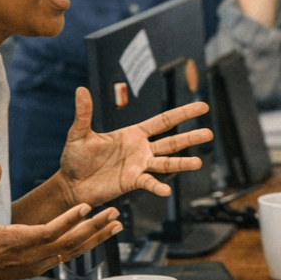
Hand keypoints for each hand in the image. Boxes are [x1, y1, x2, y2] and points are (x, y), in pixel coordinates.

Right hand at [0, 162, 120, 279]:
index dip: (69, 220)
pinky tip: (97, 236)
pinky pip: (64, 257)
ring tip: (116, 225)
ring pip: (71, 252)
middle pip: (68, 243)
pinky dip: (83, 246)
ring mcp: (33, 266)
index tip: (87, 206)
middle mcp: (28, 257)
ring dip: (95, 238)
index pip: (48, 232)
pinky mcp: (35, 269)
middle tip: (114, 214)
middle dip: (93, 228)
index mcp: (13, 241)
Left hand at [57, 87, 212, 206]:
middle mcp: (140, 149)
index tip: (202, 107)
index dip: (183, 113)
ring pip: (166, 163)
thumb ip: (84, 113)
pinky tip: (165, 190)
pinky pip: (149, 183)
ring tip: (198, 163)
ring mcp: (139, 166)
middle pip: (171, 141)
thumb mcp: (79, 134)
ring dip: (182, 163)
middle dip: (190, 137)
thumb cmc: (75, 159)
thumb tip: (81, 89)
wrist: (71, 185)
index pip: (163, 121)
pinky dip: (157, 186)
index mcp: (132, 133)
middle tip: (209, 133)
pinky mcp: (132, 182)